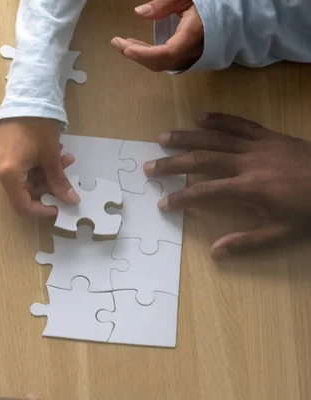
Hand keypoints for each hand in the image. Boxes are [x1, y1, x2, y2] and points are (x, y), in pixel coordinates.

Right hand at [0, 118, 79, 216]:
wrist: (25, 96)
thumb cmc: (37, 124)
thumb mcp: (51, 156)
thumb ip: (59, 182)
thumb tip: (71, 201)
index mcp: (7, 173)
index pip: (22, 205)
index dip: (41, 209)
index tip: (58, 205)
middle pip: (23, 190)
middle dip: (47, 183)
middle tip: (66, 170)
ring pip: (22, 178)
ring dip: (43, 172)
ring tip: (62, 157)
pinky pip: (15, 168)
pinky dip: (33, 165)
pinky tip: (48, 153)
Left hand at [110, 0, 202, 70]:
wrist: (231, 11)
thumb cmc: (211, 2)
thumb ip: (166, 3)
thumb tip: (140, 12)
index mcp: (194, 34)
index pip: (168, 53)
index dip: (146, 54)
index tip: (127, 48)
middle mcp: (193, 50)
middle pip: (161, 62)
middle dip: (136, 55)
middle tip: (116, 42)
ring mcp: (192, 56)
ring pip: (162, 64)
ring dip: (140, 56)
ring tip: (122, 43)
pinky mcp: (189, 56)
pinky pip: (166, 61)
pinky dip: (148, 55)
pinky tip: (135, 46)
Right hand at [146, 113, 310, 257]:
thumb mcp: (283, 233)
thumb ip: (248, 241)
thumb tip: (215, 251)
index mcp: (250, 189)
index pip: (205, 193)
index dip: (181, 198)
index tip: (163, 203)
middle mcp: (248, 163)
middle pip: (202, 160)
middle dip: (173, 163)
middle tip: (150, 166)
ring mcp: (258, 146)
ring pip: (215, 138)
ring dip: (187, 137)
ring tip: (162, 138)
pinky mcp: (269, 135)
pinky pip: (240, 124)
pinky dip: (219, 119)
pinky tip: (200, 118)